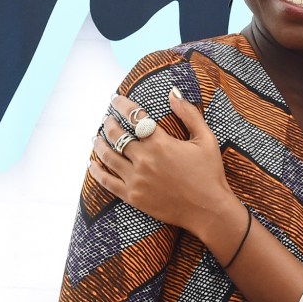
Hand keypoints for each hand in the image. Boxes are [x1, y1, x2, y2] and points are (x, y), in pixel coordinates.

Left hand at [90, 88, 236, 232]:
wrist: (208, 209)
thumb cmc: (210, 172)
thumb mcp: (205, 139)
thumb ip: (189, 114)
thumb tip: (173, 92)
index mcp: (161, 143)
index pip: (135, 117)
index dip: (122, 105)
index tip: (115, 99)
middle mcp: (145, 159)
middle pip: (117, 136)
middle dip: (109, 124)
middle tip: (106, 119)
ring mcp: (136, 179)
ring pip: (108, 157)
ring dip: (99, 144)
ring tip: (96, 137)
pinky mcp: (133, 196)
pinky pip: (107, 182)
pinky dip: (96, 171)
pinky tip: (92, 164)